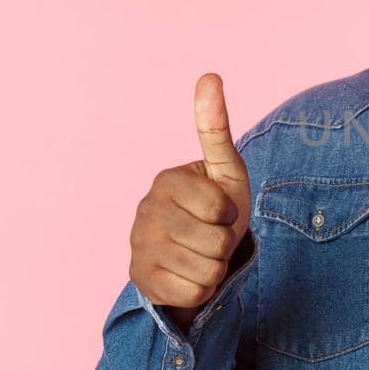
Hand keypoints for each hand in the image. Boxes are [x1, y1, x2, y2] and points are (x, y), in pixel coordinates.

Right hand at [128, 73, 253, 313]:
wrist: (190, 254)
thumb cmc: (215, 208)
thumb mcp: (225, 170)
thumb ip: (216, 128)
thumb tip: (209, 75)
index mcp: (167, 180)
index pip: (221, 210)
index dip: (230, 215)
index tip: (218, 210)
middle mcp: (145, 210)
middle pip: (216, 243)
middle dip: (224, 245)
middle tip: (209, 236)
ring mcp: (138, 245)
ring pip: (207, 271)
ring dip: (214, 268)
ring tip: (200, 254)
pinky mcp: (138, 279)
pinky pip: (193, 294)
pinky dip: (201, 290)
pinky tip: (187, 275)